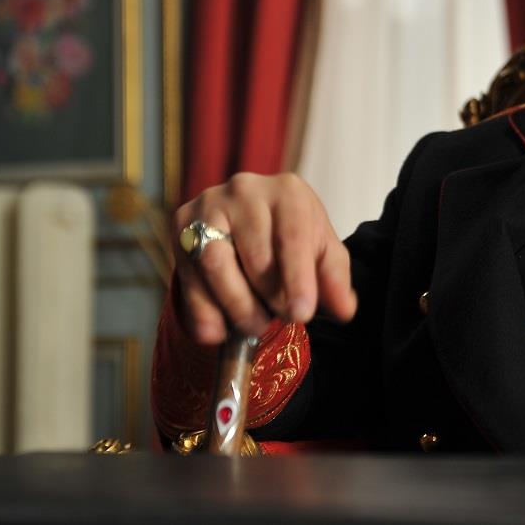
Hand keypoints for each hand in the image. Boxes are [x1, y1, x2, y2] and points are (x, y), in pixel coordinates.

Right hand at [172, 172, 356, 344]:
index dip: (298, 278)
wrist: (250, 219)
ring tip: (255, 326)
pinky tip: (218, 333)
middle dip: (269, 297)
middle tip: (281, 320)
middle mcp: (245, 191)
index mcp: (288, 191)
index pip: (293, 237)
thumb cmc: (292, 234)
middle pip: (255, 254)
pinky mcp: (181, 227)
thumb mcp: (321, 251)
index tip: (302, 314)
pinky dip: (203, 313)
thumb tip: (344, 309)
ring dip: (237, 305)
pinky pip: (188, 278)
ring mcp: (208, 206)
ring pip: (216, 264)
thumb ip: (334, 278)